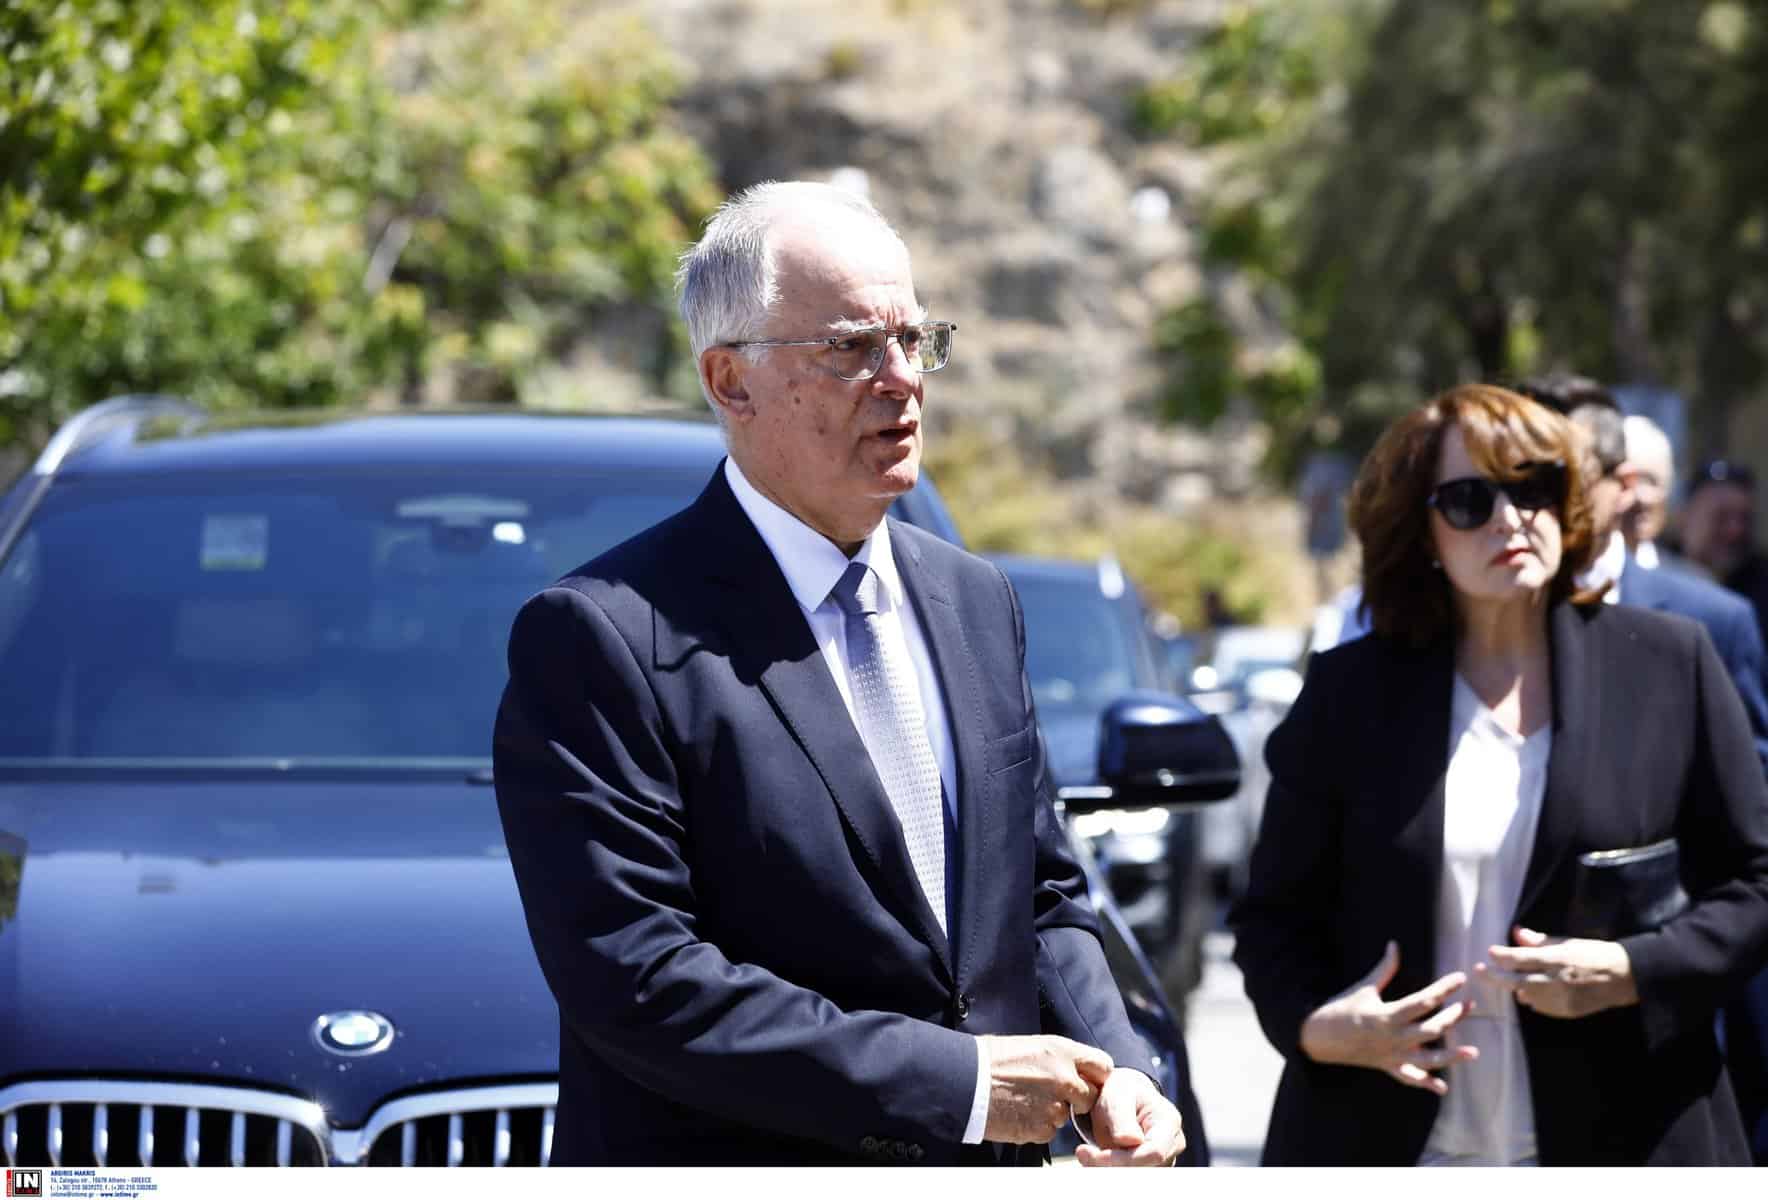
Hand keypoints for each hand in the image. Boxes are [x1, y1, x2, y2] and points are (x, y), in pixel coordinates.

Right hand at [979, 1034, 1112, 1144]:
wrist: (964, 1080)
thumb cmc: (991, 1059)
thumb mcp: (1032, 1045)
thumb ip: (1060, 1058)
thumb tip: (1076, 1070)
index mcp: (1062, 1052)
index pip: (1103, 1065)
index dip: (1096, 1075)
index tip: (1088, 1080)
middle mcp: (1064, 1079)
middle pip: (1091, 1097)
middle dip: (1077, 1098)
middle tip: (1053, 1095)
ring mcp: (1054, 1107)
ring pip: (1067, 1116)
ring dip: (1053, 1113)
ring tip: (1025, 1101)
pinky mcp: (1041, 1129)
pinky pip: (1049, 1131)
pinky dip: (1037, 1126)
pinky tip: (1018, 1112)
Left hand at [1074, 1068, 1184, 1166]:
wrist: (1122, 1098)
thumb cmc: (1120, 1092)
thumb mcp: (1116, 1095)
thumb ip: (1121, 1117)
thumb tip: (1130, 1140)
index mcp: (1169, 1121)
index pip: (1153, 1151)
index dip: (1122, 1159)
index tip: (1090, 1154)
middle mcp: (1173, 1144)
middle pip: (1145, 1168)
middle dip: (1111, 1165)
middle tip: (1083, 1154)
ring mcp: (1165, 1159)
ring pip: (1137, 1175)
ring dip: (1110, 1168)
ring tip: (1089, 1153)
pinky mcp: (1151, 1168)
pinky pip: (1129, 1175)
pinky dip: (1111, 1170)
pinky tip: (1097, 1159)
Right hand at [1298, 940, 1476, 1095]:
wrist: (1320, 1037)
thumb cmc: (1342, 1008)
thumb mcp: (1364, 987)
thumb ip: (1384, 969)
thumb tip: (1394, 946)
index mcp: (1387, 1015)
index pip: (1423, 1000)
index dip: (1444, 988)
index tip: (1459, 978)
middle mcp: (1393, 1037)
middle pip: (1432, 1029)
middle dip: (1453, 1017)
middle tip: (1469, 1005)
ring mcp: (1392, 1055)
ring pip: (1428, 1058)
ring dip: (1451, 1056)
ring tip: (1473, 1052)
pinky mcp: (1388, 1066)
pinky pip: (1410, 1078)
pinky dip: (1426, 1084)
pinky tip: (1442, 1088)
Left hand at [1478, 925, 1637, 1018]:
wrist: (1623, 978)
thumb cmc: (1594, 953)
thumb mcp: (1567, 942)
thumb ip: (1539, 941)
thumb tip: (1516, 933)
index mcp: (1556, 959)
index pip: (1519, 959)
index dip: (1501, 956)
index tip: (1489, 952)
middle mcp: (1555, 981)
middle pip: (1514, 981)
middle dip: (1493, 976)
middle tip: (1478, 970)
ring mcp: (1560, 999)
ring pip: (1524, 995)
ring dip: (1514, 987)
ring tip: (1509, 979)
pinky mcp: (1565, 1012)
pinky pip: (1539, 1007)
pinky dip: (1531, 998)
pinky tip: (1530, 991)